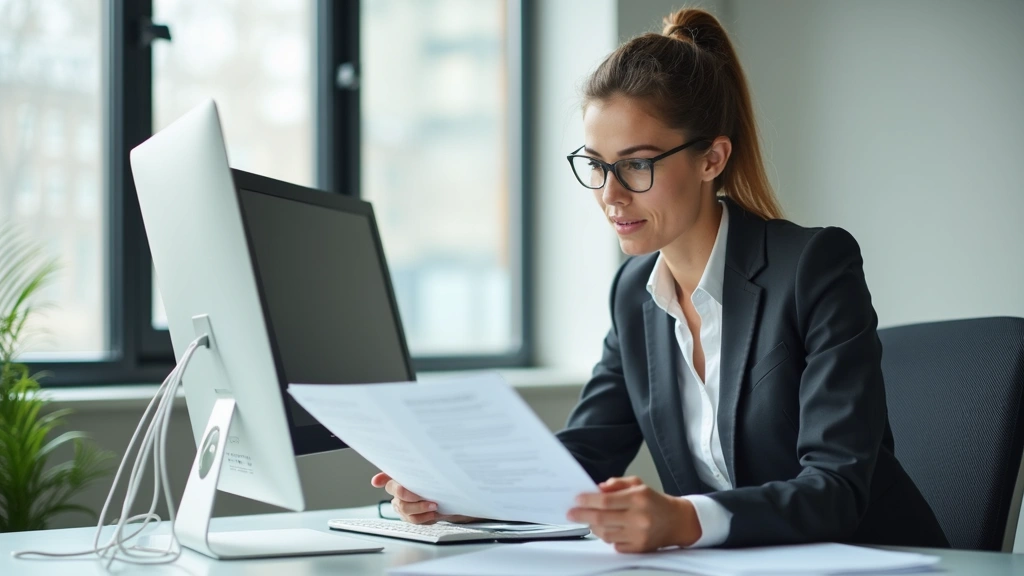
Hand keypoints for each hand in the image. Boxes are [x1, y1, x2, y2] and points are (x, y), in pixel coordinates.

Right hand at [370, 472, 478, 524]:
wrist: (448, 497)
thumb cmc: (434, 482)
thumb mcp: (430, 471)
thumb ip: (421, 463)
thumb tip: (418, 456)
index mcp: (399, 478)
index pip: (388, 476)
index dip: (381, 478)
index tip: (377, 481)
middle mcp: (398, 493)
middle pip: (398, 493)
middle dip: (410, 494)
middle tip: (422, 493)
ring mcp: (403, 506)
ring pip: (405, 509)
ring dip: (420, 507)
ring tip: (434, 505)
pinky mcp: (411, 517)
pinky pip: (414, 520)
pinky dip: (424, 517)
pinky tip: (433, 513)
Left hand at [567, 476, 701, 552]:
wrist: (677, 521)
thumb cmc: (655, 501)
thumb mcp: (638, 484)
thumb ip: (616, 483)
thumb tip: (597, 489)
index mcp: (638, 498)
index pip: (606, 500)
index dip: (588, 500)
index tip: (577, 500)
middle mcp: (639, 517)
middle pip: (602, 518)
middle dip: (582, 515)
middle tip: (571, 513)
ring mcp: (639, 535)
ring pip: (606, 534)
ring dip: (593, 527)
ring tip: (590, 520)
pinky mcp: (639, 548)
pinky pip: (614, 545)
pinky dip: (607, 537)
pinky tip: (606, 530)